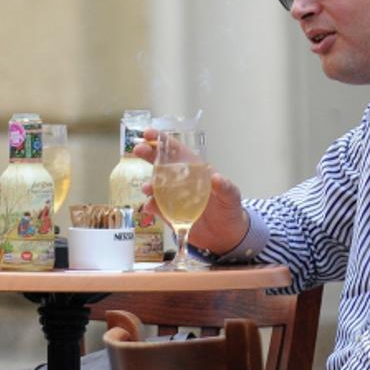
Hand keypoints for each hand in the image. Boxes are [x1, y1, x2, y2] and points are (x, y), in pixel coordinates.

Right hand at [133, 129, 248, 253]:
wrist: (225, 236)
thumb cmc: (229, 209)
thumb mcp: (231, 196)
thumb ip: (225, 187)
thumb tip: (216, 178)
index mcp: (195, 170)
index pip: (176, 151)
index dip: (162, 140)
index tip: (149, 133)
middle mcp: (180, 181)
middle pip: (160, 164)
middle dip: (148, 155)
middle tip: (138, 149)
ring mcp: (173, 198)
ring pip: (155, 187)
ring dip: (148, 185)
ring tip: (147, 188)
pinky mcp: (168, 215)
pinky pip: (156, 209)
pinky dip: (150, 207)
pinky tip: (149, 207)